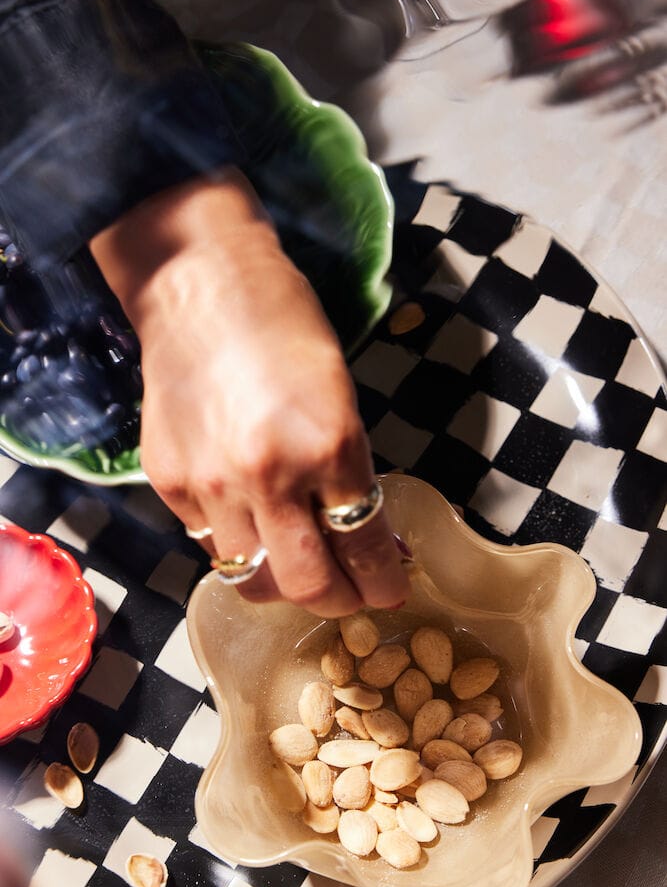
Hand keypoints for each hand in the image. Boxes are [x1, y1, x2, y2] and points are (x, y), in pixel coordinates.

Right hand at [90, 170, 408, 616]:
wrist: (198, 285)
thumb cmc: (284, 324)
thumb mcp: (340, 396)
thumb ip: (349, 471)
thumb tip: (368, 533)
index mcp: (328, 445)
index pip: (363, 545)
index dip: (382, 581)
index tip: (389, 591)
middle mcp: (269, 476)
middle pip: (308, 586)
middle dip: (340, 601)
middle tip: (351, 594)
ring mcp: (212, 485)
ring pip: (253, 580)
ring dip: (285, 585)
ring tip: (300, 570)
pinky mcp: (170, 483)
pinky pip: (210, 546)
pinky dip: (240, 549)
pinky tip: (253, 528)